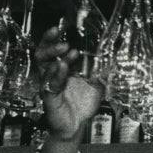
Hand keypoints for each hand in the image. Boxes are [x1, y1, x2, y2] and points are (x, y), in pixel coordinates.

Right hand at [34, 26, 102, 141]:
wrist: (77, 126)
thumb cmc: (82, 105)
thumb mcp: (96, 84)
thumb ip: (100, 71)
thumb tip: (110, 57)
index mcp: (61, 68)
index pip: (52, 49)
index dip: (53, 38)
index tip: (59, 27)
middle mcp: (52, 74)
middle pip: (42, 54)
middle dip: (49, 43)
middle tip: (60, 37)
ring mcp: (49, 85)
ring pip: (44, 66)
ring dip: (54, 56)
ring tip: (66, 50)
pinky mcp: (48, 97)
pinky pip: (49, 83)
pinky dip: (56, 74)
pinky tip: (62, 67)